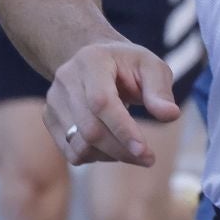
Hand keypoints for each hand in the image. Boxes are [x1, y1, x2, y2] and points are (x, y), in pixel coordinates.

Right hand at [44, 40, 180, 166]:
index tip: (145, 151)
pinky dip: (96, 157)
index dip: (122, 129)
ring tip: (131, 148)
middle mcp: (66, 78)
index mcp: (91, 60)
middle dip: (123, 150)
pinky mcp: (49, 118)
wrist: (93, 60)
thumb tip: (169, 114)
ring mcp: (53, 99)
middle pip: (90, 129)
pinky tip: (111, 146)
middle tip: (148, 158)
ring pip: (80, 145)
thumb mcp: (151, 66)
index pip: (101, 101)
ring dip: (111, 156)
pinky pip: (72, 152)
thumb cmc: (127, 65)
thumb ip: (160, 90)